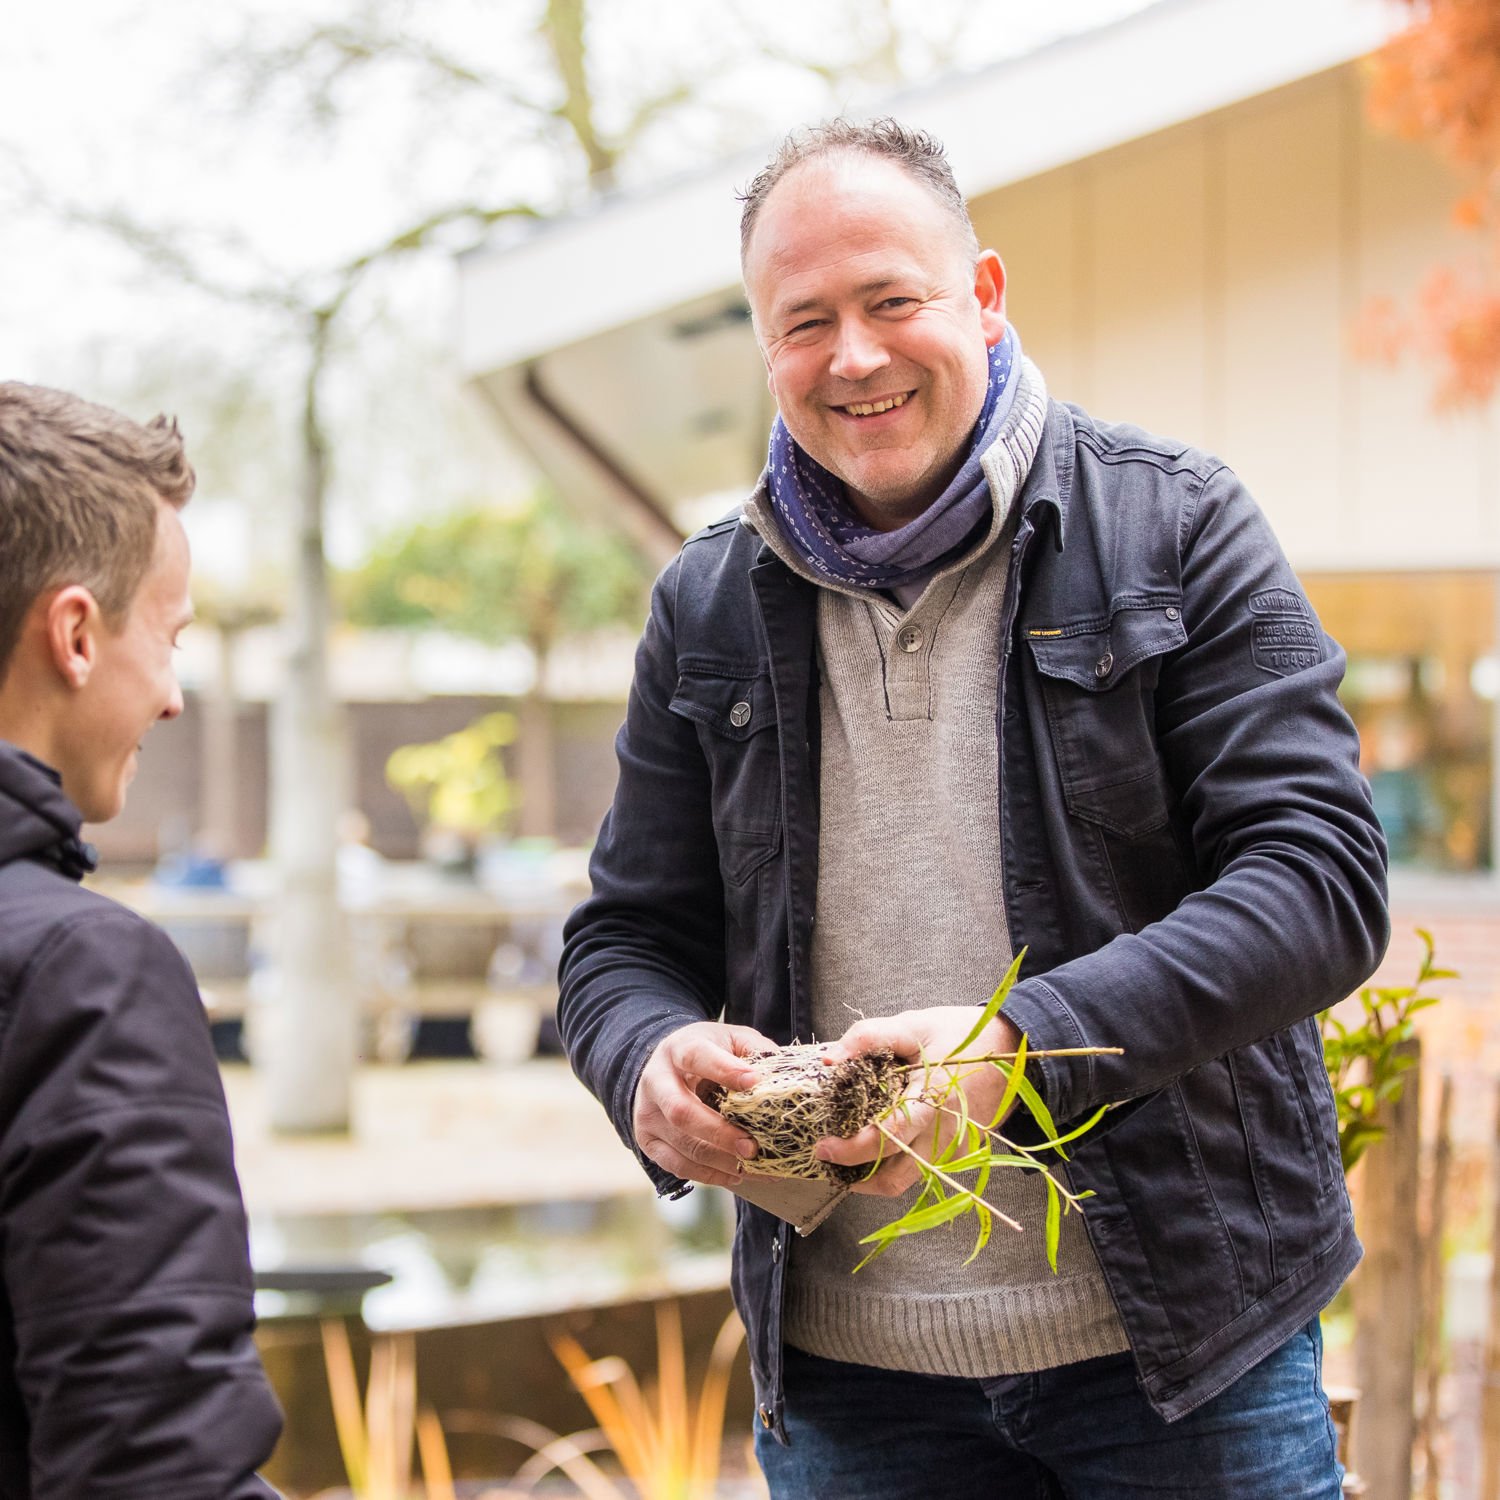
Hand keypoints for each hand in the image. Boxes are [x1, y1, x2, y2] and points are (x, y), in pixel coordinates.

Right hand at [632, 1020, 773, 1187]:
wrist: (661, 1064)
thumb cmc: (705, 1051)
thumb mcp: (729, 1038)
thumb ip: (755, 1050)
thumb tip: (785, 1073)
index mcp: (678, 1049)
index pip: (697, 1057)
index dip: (725, 1070)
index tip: (755, 1082)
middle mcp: (656, 1081)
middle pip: (682, 1112)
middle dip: (720, 1133)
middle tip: (752, 1147)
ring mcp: (648, 1114)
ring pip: (682, 1145)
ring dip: (721, 1161)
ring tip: (754, 1166)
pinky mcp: (648, 1140)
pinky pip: (678, 1165)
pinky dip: (710, 1175)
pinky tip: (736, 1174)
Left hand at [815, 1006, 1023, 1196]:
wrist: (1014, 1049)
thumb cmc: (962, 1036)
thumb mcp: (915, 1025)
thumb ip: (870, 1037)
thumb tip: (830, 1058)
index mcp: (932, 1103)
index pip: (888, 1140)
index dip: (852, 1150)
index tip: (823, 1147)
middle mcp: (944, 1136)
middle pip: (894, 1179)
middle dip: (855, 1177)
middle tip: (828, 1158)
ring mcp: (953, 1150)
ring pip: (906, 1181)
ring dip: (872, 1176)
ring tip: (846, 1157)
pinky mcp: (958, 1154)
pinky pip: (920, 1170)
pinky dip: (894, 1165)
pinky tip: (876, 1145)